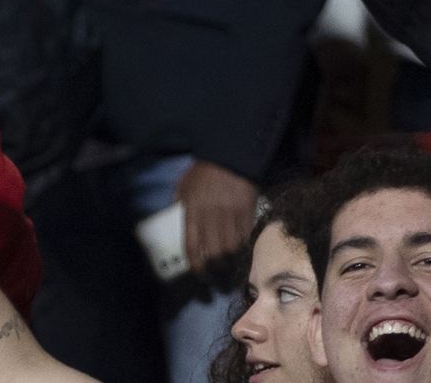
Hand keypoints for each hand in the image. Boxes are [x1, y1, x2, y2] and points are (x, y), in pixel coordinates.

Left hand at [175, 160, 258, 276]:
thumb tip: (183, 223)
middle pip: (215, 251)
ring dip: (232, 260)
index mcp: (192, 212)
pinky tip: (244, 251)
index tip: (200, 275)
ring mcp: (231, 214)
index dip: (197, 265)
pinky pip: (247, 234)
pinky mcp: (248, 210)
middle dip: (217, 268)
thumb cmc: (203, 171)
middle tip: (218, 276)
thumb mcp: (184, 187)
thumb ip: (182, 206)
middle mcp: (211, 217)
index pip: (193, 246)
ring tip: (232, 267)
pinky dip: (245, 245)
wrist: (230, 153)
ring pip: (232, 246)